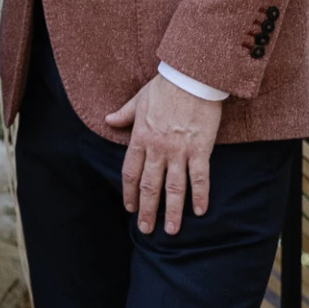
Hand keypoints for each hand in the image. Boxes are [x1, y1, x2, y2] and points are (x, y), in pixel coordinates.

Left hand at [106, 71, 223, 235]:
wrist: (192, 77)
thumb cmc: (165, 86)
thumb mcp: (139, 99)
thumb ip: (124, 114)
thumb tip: (108, 120)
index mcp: (140, 137)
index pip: (131, 172)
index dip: (130, 192)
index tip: (130, 208)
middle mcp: (157, 148)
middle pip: (150, 186)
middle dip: (147, 210)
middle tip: (146, 229)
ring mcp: (179, 151)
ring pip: (174, 188)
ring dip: (172, 211)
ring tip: (172, 230)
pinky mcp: (200, 149)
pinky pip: (199, 177)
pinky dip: (200, 195)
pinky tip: (200, 211)